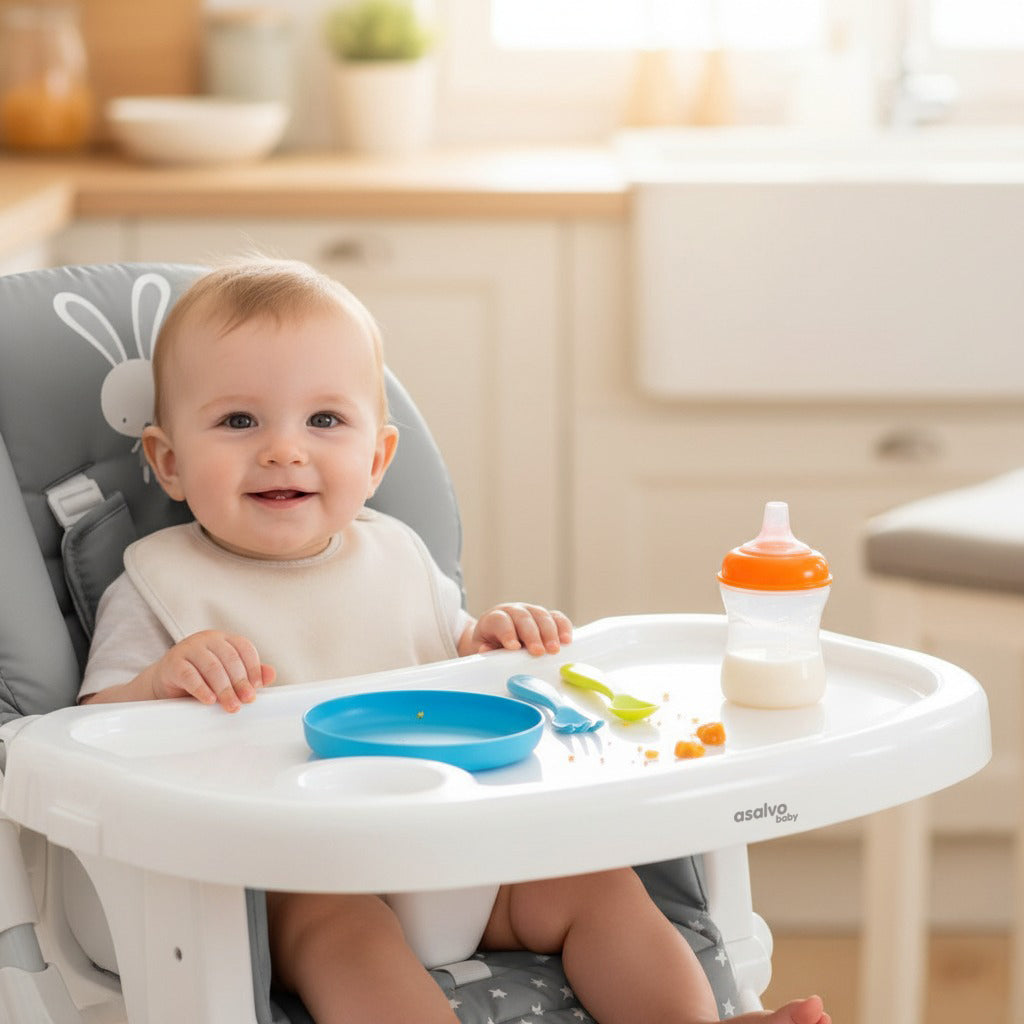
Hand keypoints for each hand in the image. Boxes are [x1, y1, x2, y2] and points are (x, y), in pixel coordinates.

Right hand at [145, 630, 274, 711]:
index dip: (253, 667)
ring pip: (212, 666)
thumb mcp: (227, 675)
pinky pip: (189, 675)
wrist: (167, 682)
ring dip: (224, 688)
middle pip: (230, 658)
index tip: (257, 687)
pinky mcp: (173, 663)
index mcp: (224, 639)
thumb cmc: (202, 678)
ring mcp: (189, 649)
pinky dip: (201, 689)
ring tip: (231, 705)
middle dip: (241, 682)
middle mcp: (208, 640)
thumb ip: (249, 674)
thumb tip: (271, 675)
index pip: (244, 648)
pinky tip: (209, 701)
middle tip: (246, 700)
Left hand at [464, 603, 572, 656]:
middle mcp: (513, 611)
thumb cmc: (489, 646)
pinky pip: (557, 618)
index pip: (500, 620)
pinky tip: (567, 640)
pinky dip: (563, 627)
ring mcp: (531, 612)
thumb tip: (487, 650)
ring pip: (542, 615)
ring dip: (550, 633)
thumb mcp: (481, 650)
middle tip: (538, 652)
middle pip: (523, 617)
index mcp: (494, 619)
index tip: (514, 647)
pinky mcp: (545, 617)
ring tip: (555, 650)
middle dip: (532, 635)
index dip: (507, 632)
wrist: (495, 638)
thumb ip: (485, 650)